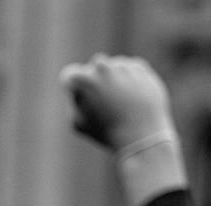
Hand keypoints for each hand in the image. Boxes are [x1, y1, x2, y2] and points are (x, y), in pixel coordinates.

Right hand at [59, 54, 174, 151]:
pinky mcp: (139, 68)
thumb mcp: (79, 124)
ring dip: (115, 80)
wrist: (141, 136)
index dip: (74, 89)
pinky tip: (133, 100)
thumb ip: (73, 104)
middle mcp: (101, 66)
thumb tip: (77, 91)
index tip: (83, 100)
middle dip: (97, 82)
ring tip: (122, 105)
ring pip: (114, 68)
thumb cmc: (107, 133)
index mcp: (82, 80)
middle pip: (94, 69)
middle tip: (105, 103)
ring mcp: (121, 65)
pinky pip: (131, 70)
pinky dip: (132, 82)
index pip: (69, 76)